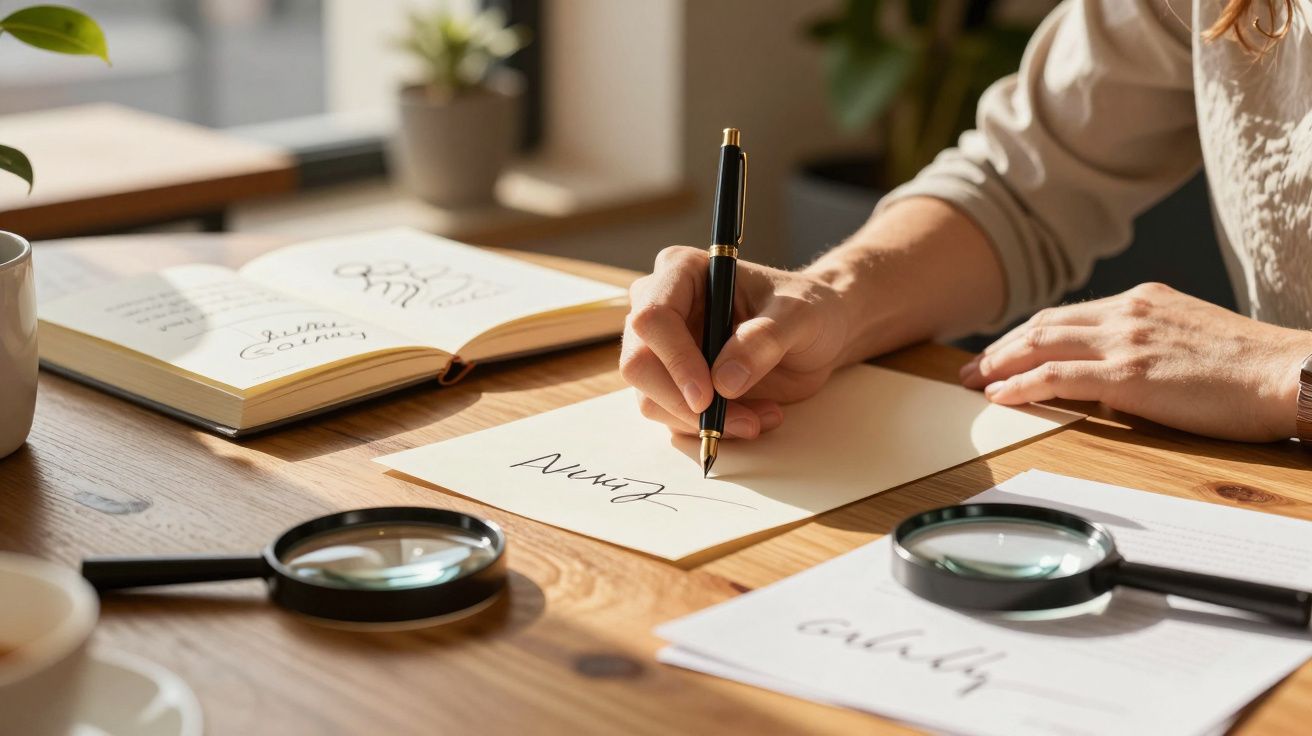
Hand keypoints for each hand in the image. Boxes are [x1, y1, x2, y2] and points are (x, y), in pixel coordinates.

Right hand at [620, 246, 848, 437]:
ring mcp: (663, 348)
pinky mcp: (674, 381)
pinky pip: (672, 418)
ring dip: (704, 421)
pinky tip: (753, 417)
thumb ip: (764, 340)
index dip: (675, 360)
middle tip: (741, 421)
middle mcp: (661, 306)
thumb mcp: (799, 316)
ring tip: (759, 417)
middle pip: (639, 364)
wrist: (818, 335)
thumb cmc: (808, 309)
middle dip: (684, 403)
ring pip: (651, 399)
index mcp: (682, 272)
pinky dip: (711, 428)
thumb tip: (724, 381)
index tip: (708, 395)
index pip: (652, 318)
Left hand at [959, 282, 1311, 440]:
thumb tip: (1115, 372)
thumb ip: (1148, 344)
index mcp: (1143, 300)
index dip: (1027, 335)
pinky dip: (1021, 385)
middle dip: (1001, 347)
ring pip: (1042, 345)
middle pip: (1043, 325)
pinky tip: (1001, 395)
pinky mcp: (1129, 374)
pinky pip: (1057, 377)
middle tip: (971, 367)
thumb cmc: (1249, 368)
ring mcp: (1127, 340)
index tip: (1002, 351)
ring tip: (974, 381)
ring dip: (999, 364)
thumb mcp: (1189, 338)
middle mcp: (1128, 311)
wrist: (1290, 373)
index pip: (1067, 315)